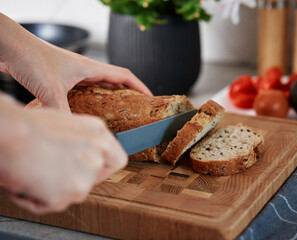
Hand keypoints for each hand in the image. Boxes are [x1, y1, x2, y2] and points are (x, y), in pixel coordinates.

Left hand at [0, 13, 151, 111]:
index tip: (150, 98)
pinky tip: (91, 110)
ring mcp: (75, 73)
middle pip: (116, 80)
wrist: (11, 48)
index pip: (124, 75)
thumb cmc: (31, 59)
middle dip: (129, 94)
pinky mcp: (63, 78)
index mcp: (91, 68)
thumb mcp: (50, 90)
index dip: (140, 87)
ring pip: (101, 85)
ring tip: (119, 112)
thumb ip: (64, 112)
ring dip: (112, 96)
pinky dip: (94, 99)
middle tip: (136, 109)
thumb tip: (74, 133)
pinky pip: (86, 89)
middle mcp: (85, 69)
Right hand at [0, 100, 127, 213]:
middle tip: (48, 173)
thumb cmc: (25, 127)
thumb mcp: (64, 127)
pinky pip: (52, 205)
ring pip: (72, 194)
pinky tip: (27, 180)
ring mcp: (89, 173)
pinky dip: (34, 199)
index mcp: (98, 132)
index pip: (116, 160)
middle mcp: (100, 153)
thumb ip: (80, 144)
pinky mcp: (75, 191)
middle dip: (72, 181)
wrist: (10, 133)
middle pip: (94, 180)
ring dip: (50, 190)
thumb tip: (74, 158)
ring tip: (32, 171)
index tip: (83, 170)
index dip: (100, 169)